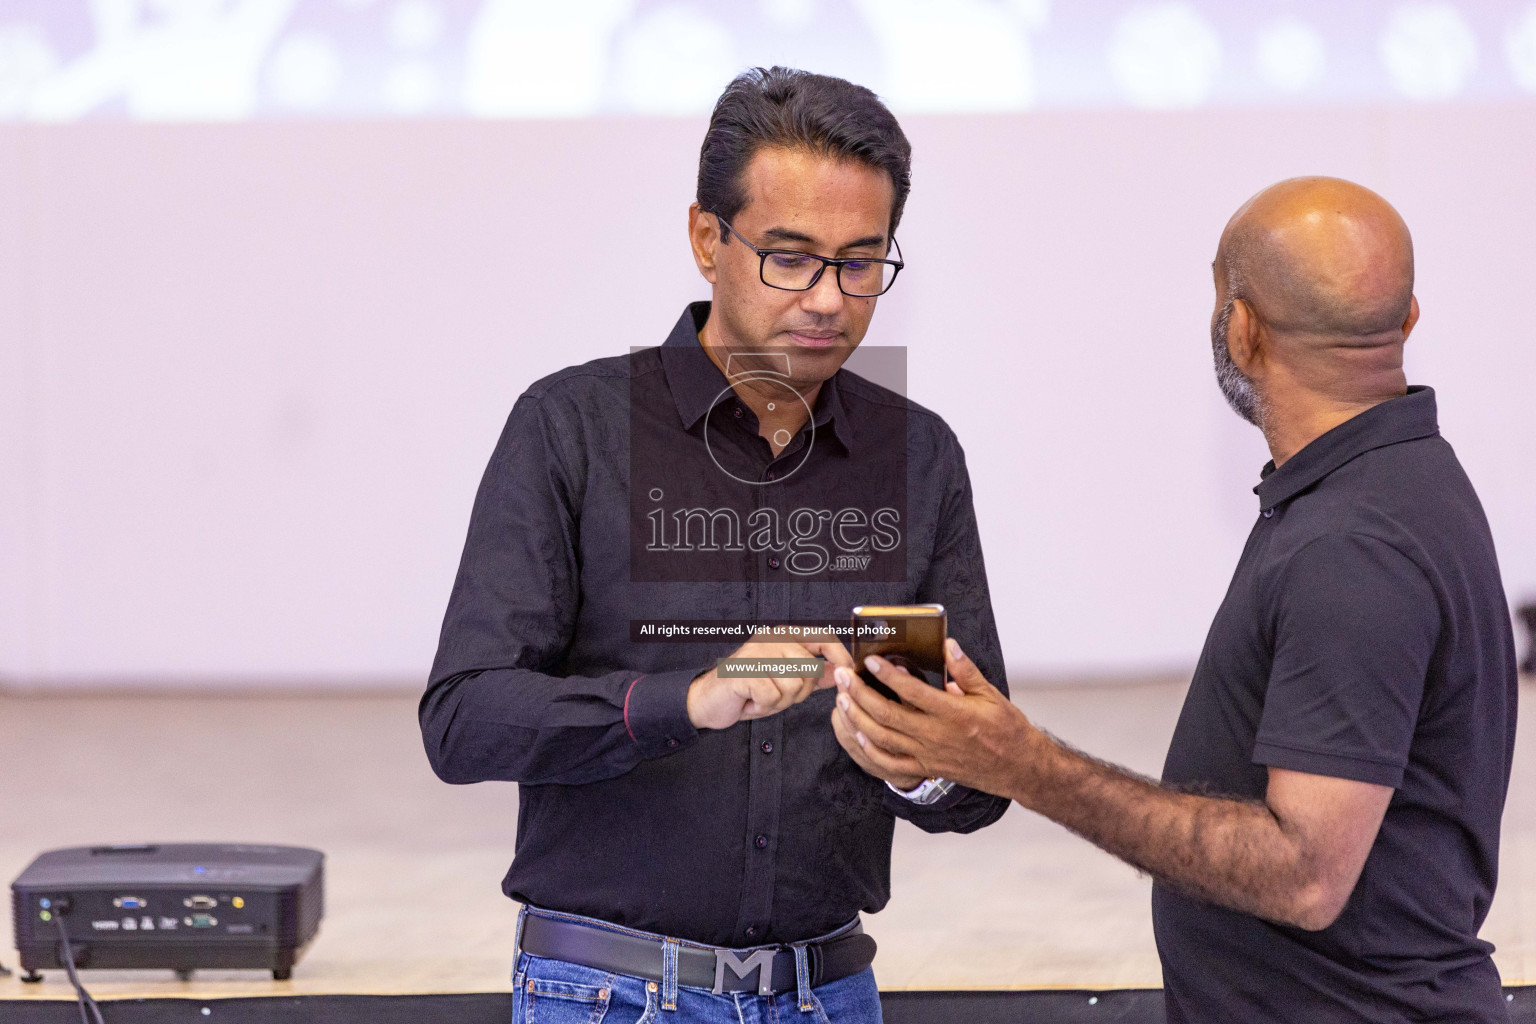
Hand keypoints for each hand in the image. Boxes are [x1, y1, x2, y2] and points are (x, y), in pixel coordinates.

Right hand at [687, 632, 853, 730]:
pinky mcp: (744, 671)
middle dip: (798, 693)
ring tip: (761, 696)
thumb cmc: (747, 690)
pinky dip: (762, 706)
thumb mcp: (784, 680)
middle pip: (810, 671)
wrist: (707, 701)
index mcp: (784, 636)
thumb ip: (811, 674)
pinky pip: (772, 697)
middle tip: (774, 694)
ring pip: (793, 686)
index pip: (823, 638)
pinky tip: (749, 700)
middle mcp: (772, 638)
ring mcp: (757, 652)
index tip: (848, 674)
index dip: (840, 656)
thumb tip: (841, 671)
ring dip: (779, 701)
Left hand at [831, 638, 1041, 799]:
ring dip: (858, 718)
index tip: (871, 660)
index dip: (888, 674)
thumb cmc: (1006, 729)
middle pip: (887, 714)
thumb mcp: (990, 694)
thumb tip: (948, 645)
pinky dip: (870, 749)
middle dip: (859, 693)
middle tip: (842, 676)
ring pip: (883, 738)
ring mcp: (929, 755)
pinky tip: (858, 733)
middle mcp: (936, 735)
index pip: (912, 690)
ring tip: (842, 700)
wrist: (1018, 768)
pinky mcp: (926, 769)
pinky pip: (891, 763)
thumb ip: (965, 670)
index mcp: (953, 713)